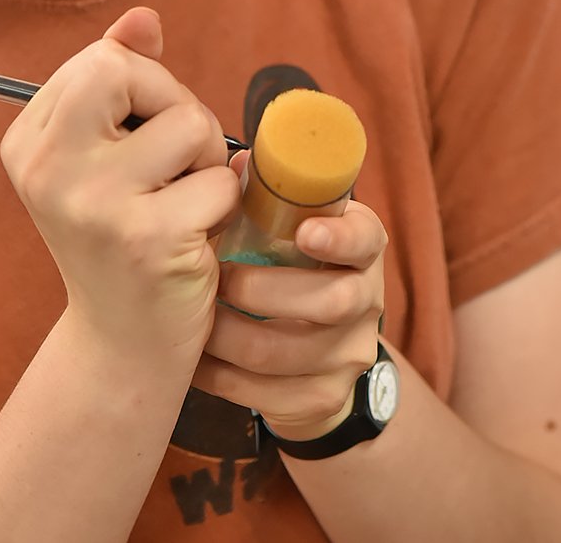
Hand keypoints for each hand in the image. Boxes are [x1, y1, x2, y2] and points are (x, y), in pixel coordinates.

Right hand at [0, 7, 240, 373]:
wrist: (123, 346)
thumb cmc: (122, 234)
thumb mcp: (106, 153)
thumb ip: (121, 76)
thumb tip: (144, 18)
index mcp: (26, 141)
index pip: (101, 59)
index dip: (144, 85)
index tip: (143, 134)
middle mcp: (46, 168)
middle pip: (132, 73)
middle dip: (176, 105)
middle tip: (175, 163)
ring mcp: (93, 204)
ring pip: (189, 123)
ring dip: (206, 159)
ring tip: (185, 201)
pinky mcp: (146, 239)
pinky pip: (218, 180)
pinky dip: (224, 204)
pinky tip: (198, 236)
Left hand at [192, 192, 387, 441]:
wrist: (313, 354)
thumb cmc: (286, 266)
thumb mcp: (285, 229)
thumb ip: (265, 199)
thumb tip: (232, 165)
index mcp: (359, 247)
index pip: (365, 238)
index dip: (339, 237)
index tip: (305, 233)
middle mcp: (367, 299)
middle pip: (332, 301)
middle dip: (263, 291)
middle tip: (216, 280)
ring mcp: (351, 353)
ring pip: (292, 353)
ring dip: (232, 338)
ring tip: (194, 322)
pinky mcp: (327, 396)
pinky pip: (273, 395)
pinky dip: (225, 379)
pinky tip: (196, 362)